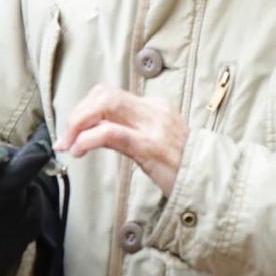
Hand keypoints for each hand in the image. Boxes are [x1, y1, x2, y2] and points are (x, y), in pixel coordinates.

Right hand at [0, 113, 60, 275]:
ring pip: (26, 187)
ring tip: (40, 143)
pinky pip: (38, 195)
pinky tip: (34, 173)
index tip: (2, 152)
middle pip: (3, 189)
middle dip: (24, 164)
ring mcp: (1, 227)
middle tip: (40, 144)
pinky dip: (40, 178)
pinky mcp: (28, 229)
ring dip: (34, 164)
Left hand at [58, 85, 187, 195]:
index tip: (73, 129)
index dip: (84, 108)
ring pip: (105, 105)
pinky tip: (79, 150)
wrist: (210, 181)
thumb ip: (129, 133)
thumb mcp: (156, 143)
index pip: (110, 94)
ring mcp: (152, 126)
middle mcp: (154, 111)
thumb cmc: (182, 167)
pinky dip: (87, 139)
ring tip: (68, 144)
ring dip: (78, 123)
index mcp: (156, 107)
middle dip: (77, 113)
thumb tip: (94, 132)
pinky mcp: (149, 145)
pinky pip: (110, 132)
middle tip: (66, 137)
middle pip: (105, 94)